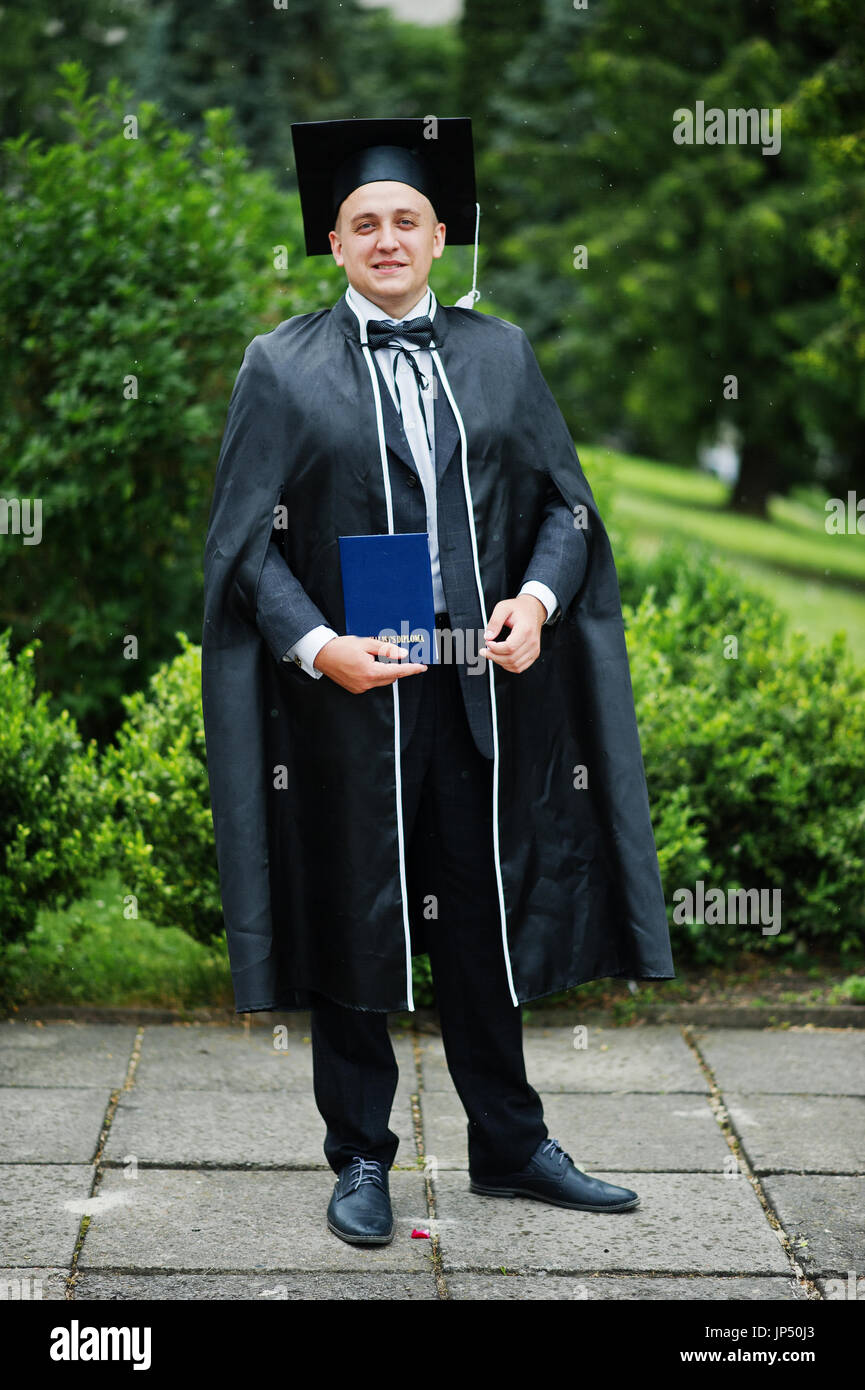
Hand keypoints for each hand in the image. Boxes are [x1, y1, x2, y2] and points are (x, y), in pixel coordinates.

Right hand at [313, 634, 427, 692]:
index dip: (412, 669)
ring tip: (370, 657)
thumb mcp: (366, 643)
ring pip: (382, 680)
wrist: (322, 654)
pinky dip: (373, 674)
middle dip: (394, 666)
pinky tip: (364, 664)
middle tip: (387, 654)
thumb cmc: (342, 647)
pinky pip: (371, 683)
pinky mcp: (355, 689)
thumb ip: (386, 650)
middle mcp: (366, 683)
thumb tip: (403, 655)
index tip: (422, 667)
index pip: (397, 672)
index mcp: (370, 672)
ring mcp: (360, 688)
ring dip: (383, 670)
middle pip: (391, 677)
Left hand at [480, 595, 545, 672]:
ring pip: (515, 665)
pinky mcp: (534, 654)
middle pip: (511, 658)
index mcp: (526, 630)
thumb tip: (487, 637)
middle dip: (494, 656)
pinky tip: (500, 658)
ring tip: (491, 653)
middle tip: (484, 650)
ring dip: (500, 662)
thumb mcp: (503, 608)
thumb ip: (494, 621)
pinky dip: (508, 666)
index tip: (487, 643)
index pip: (510, 647)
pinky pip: (519, 667)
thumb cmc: (518, 608)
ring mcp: (534, 649)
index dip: (495, 648)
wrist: (533, 610)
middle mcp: (532, 642)